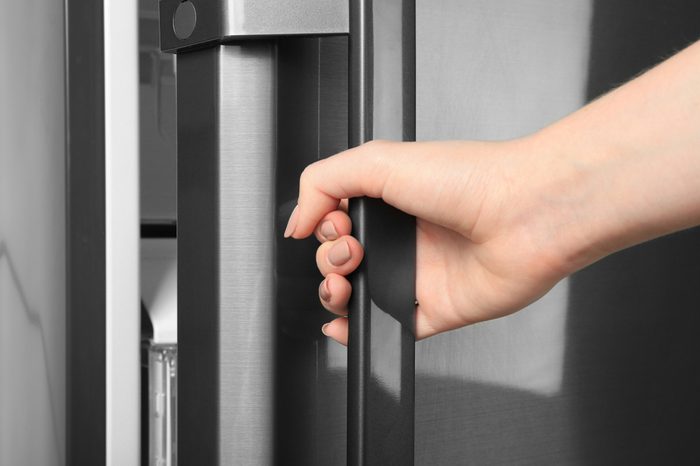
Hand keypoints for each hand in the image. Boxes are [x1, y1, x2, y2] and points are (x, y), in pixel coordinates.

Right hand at [284, 138, 580, 344]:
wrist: (525, 213)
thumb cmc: (472, 179)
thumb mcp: (378, 159)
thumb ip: (323, 181)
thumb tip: (296, 220)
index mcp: (390, 198)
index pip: (335, 219)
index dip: (323, 226)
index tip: (335, 223)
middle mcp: (404, 236)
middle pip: (340, 258)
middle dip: (327, 257)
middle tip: (349, 248)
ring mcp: (418, 273)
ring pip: (357, 294)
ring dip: (334, 292)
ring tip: (346, 279)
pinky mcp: (434, 308)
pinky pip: (388, 327)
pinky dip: (359, 331)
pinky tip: (344, 323)